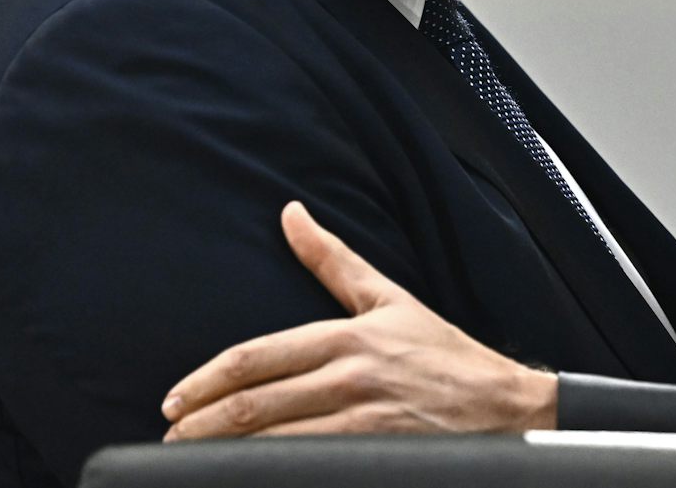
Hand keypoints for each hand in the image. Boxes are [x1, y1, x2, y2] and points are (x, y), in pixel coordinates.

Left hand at [162, 201, 557, 439]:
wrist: (505, 405)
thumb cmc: (444, 354)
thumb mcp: (388, 298)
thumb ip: (333, 259)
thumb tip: (291, 214)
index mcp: (347, 335)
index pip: (256, 357)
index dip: (206, 381)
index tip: (175, 399)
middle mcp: (350, 376)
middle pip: (254, 403)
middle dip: (201, 424)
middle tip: (170, 436)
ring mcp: (362, 420)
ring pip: (274, 440)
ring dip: (224, 455)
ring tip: (192, 462)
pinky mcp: (376, 452)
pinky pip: (310, 464)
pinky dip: (272, 469)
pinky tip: (247, 475)